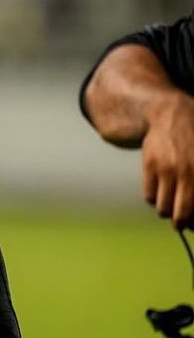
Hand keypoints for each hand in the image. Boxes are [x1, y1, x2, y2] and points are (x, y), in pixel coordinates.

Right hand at [142, 92, 193, 228]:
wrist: (171, 114)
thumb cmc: (193, 142)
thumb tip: (193, 214)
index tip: (193, 223)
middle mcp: (187, 172)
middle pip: (180, 215)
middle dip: (182, 223)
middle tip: (182, 222)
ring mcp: (167, 169)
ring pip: (162, 208)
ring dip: (167, 210)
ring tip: (172, 203)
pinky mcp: (149, 165)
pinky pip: (148, 196)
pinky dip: (154, 198)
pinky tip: (161, 189)